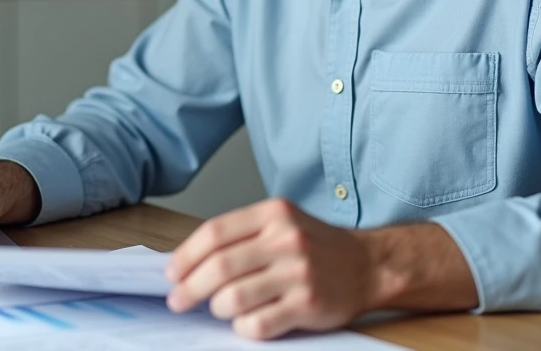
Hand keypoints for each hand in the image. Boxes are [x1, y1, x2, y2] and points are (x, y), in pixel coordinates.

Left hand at [165, 198, 378, 340]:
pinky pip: (258, 323)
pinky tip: (247, 321)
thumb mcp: (280, 223)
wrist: (368, 265)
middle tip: (178, 300)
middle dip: (190, 287)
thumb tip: (188, 262)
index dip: (186, 256)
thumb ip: (241, 236)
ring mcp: (299, 273)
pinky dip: (243, 326)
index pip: (215, 233)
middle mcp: (286, 240)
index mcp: (273, 213)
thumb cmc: (315, 246)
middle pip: (219, 267)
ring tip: (221, 308)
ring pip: (234, 298)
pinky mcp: (308, 305)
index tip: (172, 274)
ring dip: (218, 308)